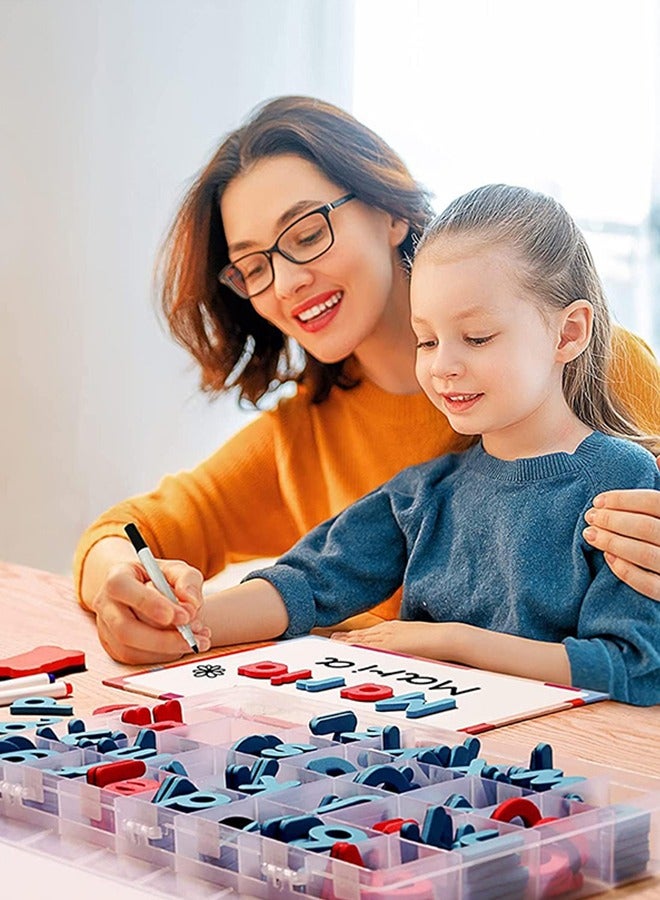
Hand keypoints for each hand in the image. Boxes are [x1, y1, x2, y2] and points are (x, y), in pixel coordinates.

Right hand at [90, 558, 211, 663]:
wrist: (145, 591)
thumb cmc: (159, 578)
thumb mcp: (176, 570)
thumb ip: (188, 580)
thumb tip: (192, 604)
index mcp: (117, 577)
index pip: (123, 588)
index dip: (150, 604)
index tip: (182, 616)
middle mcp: (106, 604)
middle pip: (125, 628)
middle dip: (162, 638)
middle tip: (192, 636)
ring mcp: (106, 629)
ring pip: (130, 649)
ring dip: (166, 650)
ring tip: (195, 640)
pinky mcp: (114, 648)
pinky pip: (136, 659)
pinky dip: (163, 656)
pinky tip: (183, 645)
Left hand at [331, 620, 452, 659]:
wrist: (447, 638)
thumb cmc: (437, 642)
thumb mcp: (418, 642)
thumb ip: (408, 645)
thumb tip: (406, 651)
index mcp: (395, 629)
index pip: (370, 633)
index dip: (354, 636)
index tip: (342, 637)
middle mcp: (389, 631)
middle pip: (362, 635)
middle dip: (346, 637)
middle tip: (330, 639)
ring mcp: (389, 637)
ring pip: (362, 639)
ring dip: (347, 641)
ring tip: (332, 643)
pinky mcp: (391, 645)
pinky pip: (368, 646)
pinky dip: (355, 646)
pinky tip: (345, 648)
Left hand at [584, 485, 659, 600]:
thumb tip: (658, 459)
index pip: (654, 501)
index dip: (624, 499)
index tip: (598, 500)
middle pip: (646, 527)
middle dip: (613, 521)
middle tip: (588, 517)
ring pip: (645, 554)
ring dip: (613, 543)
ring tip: (590, 536)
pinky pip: (650, 585)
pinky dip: (627, 571)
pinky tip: (608, 560)